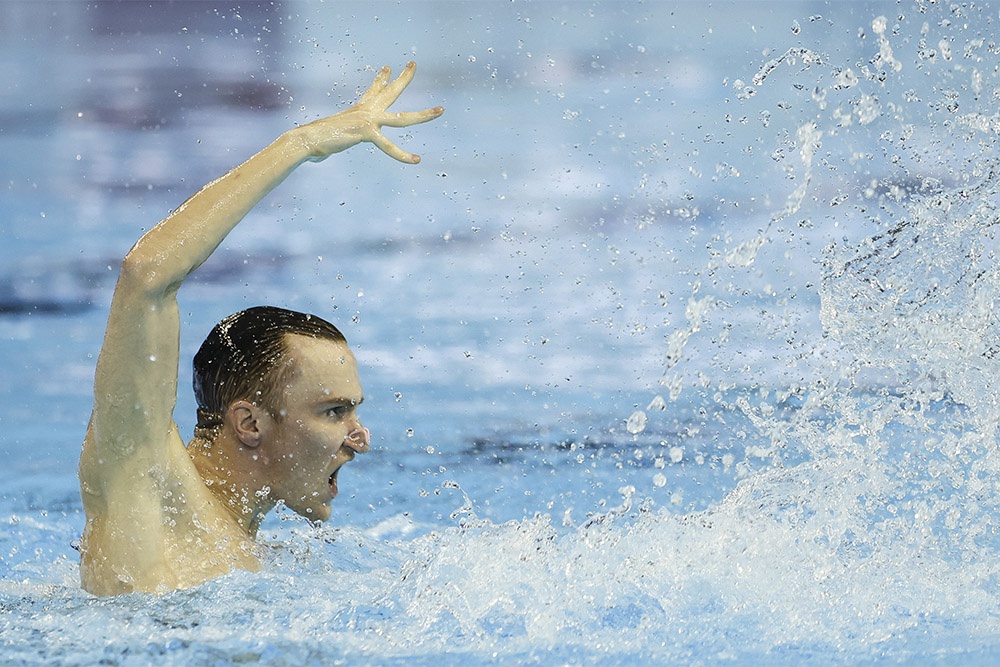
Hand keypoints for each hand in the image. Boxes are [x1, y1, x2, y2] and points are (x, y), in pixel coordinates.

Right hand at [298, 62, 443, 163]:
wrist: (306, 139)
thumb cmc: (314, 142)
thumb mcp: (328, 139)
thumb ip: (330, 144)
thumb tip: (318, 152)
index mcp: (357, 111)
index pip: (373, 91)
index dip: (380, 79)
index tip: (388, 68)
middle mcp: (365, 111)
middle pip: (390, 92)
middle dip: (403, 78)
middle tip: (413, 64)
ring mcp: (369, 120)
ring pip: (403, 118)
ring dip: (424, 115)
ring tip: (440, 110)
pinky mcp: (368, 132)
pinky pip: (389, 146)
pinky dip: (402, 155)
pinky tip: (416, 159)